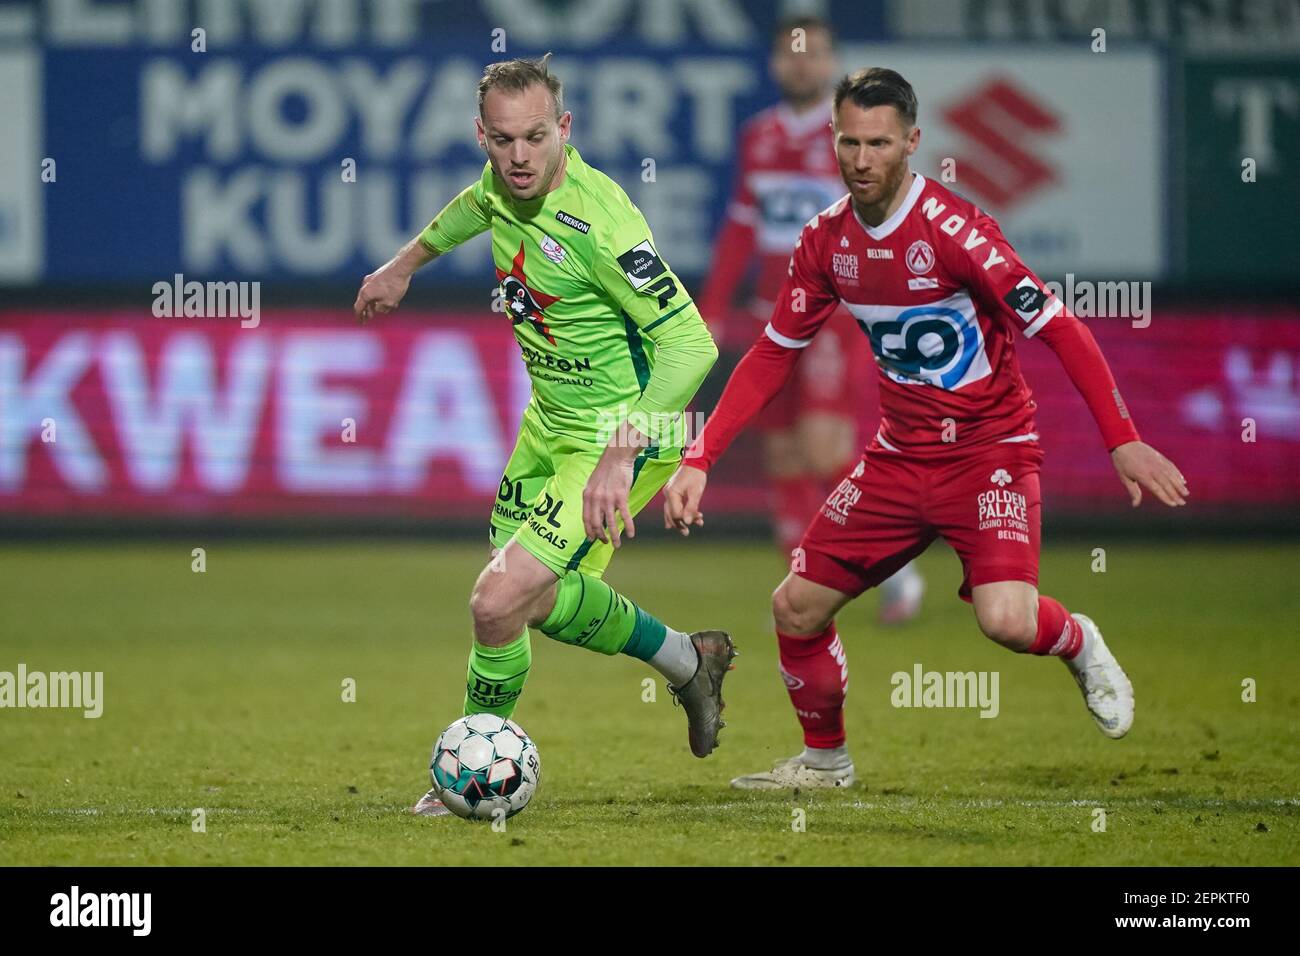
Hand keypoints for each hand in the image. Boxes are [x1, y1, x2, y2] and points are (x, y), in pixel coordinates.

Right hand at [353, 263, 410, 323]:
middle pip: (364, 301)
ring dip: (376, 303)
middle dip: (368, 310)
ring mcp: (371, 279)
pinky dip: (380, 296)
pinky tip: (390, 300)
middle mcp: (365, 285)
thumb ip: (381, 308)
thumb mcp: (389, 302)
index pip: (358, 307)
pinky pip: (376, 288)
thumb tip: (378, 308)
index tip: (361, 322)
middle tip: (370, 318)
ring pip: (371, 294)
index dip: (360, 316)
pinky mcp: (378, 275)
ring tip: (384, 309)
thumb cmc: (395, 286)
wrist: (401, 267)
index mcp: (365, 293)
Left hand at [581, 428, 641, 546]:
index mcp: (587, 496)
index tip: (592, 539)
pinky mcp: (621, 497)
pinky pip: (625, 516)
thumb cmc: (606, 470)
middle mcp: (596, 499)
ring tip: (617, 545)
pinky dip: (629, 527)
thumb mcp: (593, 484)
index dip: (589, 531)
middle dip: (600, 536)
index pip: (586, 519)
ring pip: (611, 523)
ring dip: (614, 537)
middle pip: (597, 524)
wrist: (616, 457)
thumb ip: (593, 498)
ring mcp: (609, 499)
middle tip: (605, 543)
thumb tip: (597, 512)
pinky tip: (631, 534)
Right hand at [663, 463, 706, 535]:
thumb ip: (691, 508)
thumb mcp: (696, 492)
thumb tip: (687, 523)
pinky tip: (690, 518)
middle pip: (670, 514)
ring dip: (681, 519)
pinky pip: (675, 506)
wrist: (696, 462)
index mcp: (671, 494)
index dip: (684, 520)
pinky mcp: (673, 492)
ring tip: (690, 528)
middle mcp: (668, 494)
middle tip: (686, 533)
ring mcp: (669, 493)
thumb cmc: (696, 475)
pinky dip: (682, 512)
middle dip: (679, 524)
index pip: (675, 513)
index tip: (697, 521)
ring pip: (671, 511)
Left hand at [1111, 441, 1188, 506]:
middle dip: (1176, 494)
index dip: (1166, 497)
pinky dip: (1177, 474)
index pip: (1157, 489)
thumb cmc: (1122, 462)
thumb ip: (1133, 491)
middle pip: (1167, 484)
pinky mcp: (1160, 457)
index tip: (1173, 504)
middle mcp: (1153, 469)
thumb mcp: (1124, 478)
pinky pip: (1171, 467)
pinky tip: (1182, 481)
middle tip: (1182, 503)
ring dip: (1180, 485)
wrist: (1124, 443)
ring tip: (1186, 493)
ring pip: (1172, 475)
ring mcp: (1158, 462)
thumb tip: (1135, 505)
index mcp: (1143, 475)